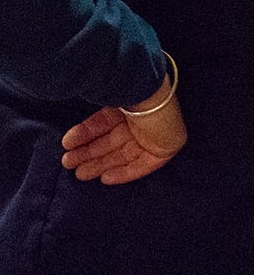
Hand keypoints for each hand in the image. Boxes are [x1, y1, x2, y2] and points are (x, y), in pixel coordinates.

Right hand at [61, 74, 187, 184]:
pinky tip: (105, 178)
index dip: (87, 133)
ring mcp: (154, 133)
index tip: (68, 143)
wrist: (151, 99)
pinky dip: (124, 172)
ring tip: (78, 174)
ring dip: (101, 164)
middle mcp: (142, 118)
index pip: (106, 121)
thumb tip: (70, 127)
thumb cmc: (127, 96)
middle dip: (90, 152)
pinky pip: (142, 165)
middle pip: (113, 140)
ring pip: (124, 154)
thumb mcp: (102, 103)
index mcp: (131, 102)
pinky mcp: (165, 149)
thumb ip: (91, 112)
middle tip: (67, 163)